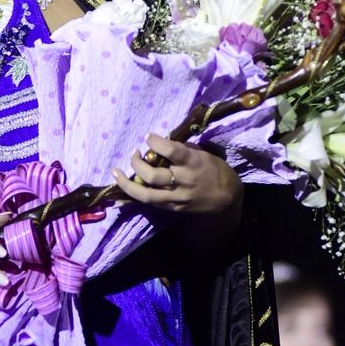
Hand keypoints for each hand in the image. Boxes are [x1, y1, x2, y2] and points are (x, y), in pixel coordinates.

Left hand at [111, 133, 242, 215]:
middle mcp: (183, 181)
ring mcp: (177, 198)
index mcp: (193, 163)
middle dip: (137, 163)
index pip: (171, 151)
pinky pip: (150, 202)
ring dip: (127, 183)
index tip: (148, 136)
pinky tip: (127, 184)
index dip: (156, 142)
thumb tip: (162, 143)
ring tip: (117, 172)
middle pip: (153, 176)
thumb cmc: (215, 169)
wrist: (227, 198)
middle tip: (135, 153)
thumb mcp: (203, 153)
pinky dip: (136, 193)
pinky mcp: (173, 208)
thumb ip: (183, 149)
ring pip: (146, 195)